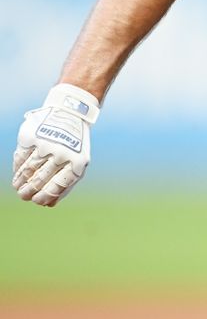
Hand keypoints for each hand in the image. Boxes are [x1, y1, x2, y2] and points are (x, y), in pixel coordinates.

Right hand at [12, 84, 99, 206]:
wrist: (70, 114)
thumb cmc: (74, 144)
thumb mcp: (78, 161)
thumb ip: (65, 182)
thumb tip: (49, 204)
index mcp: (76, 163)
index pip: (56, 186)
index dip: (44, 196)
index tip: (36, 201)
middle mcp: (60, 155)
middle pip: (39, 180)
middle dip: (29, 191)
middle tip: (23, 196)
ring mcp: (45, 145)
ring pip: (28, 170)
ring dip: (21, 181)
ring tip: (18, 187)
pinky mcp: (31, 137)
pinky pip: (21, 157)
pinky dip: (18, 167)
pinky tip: (17, 174)